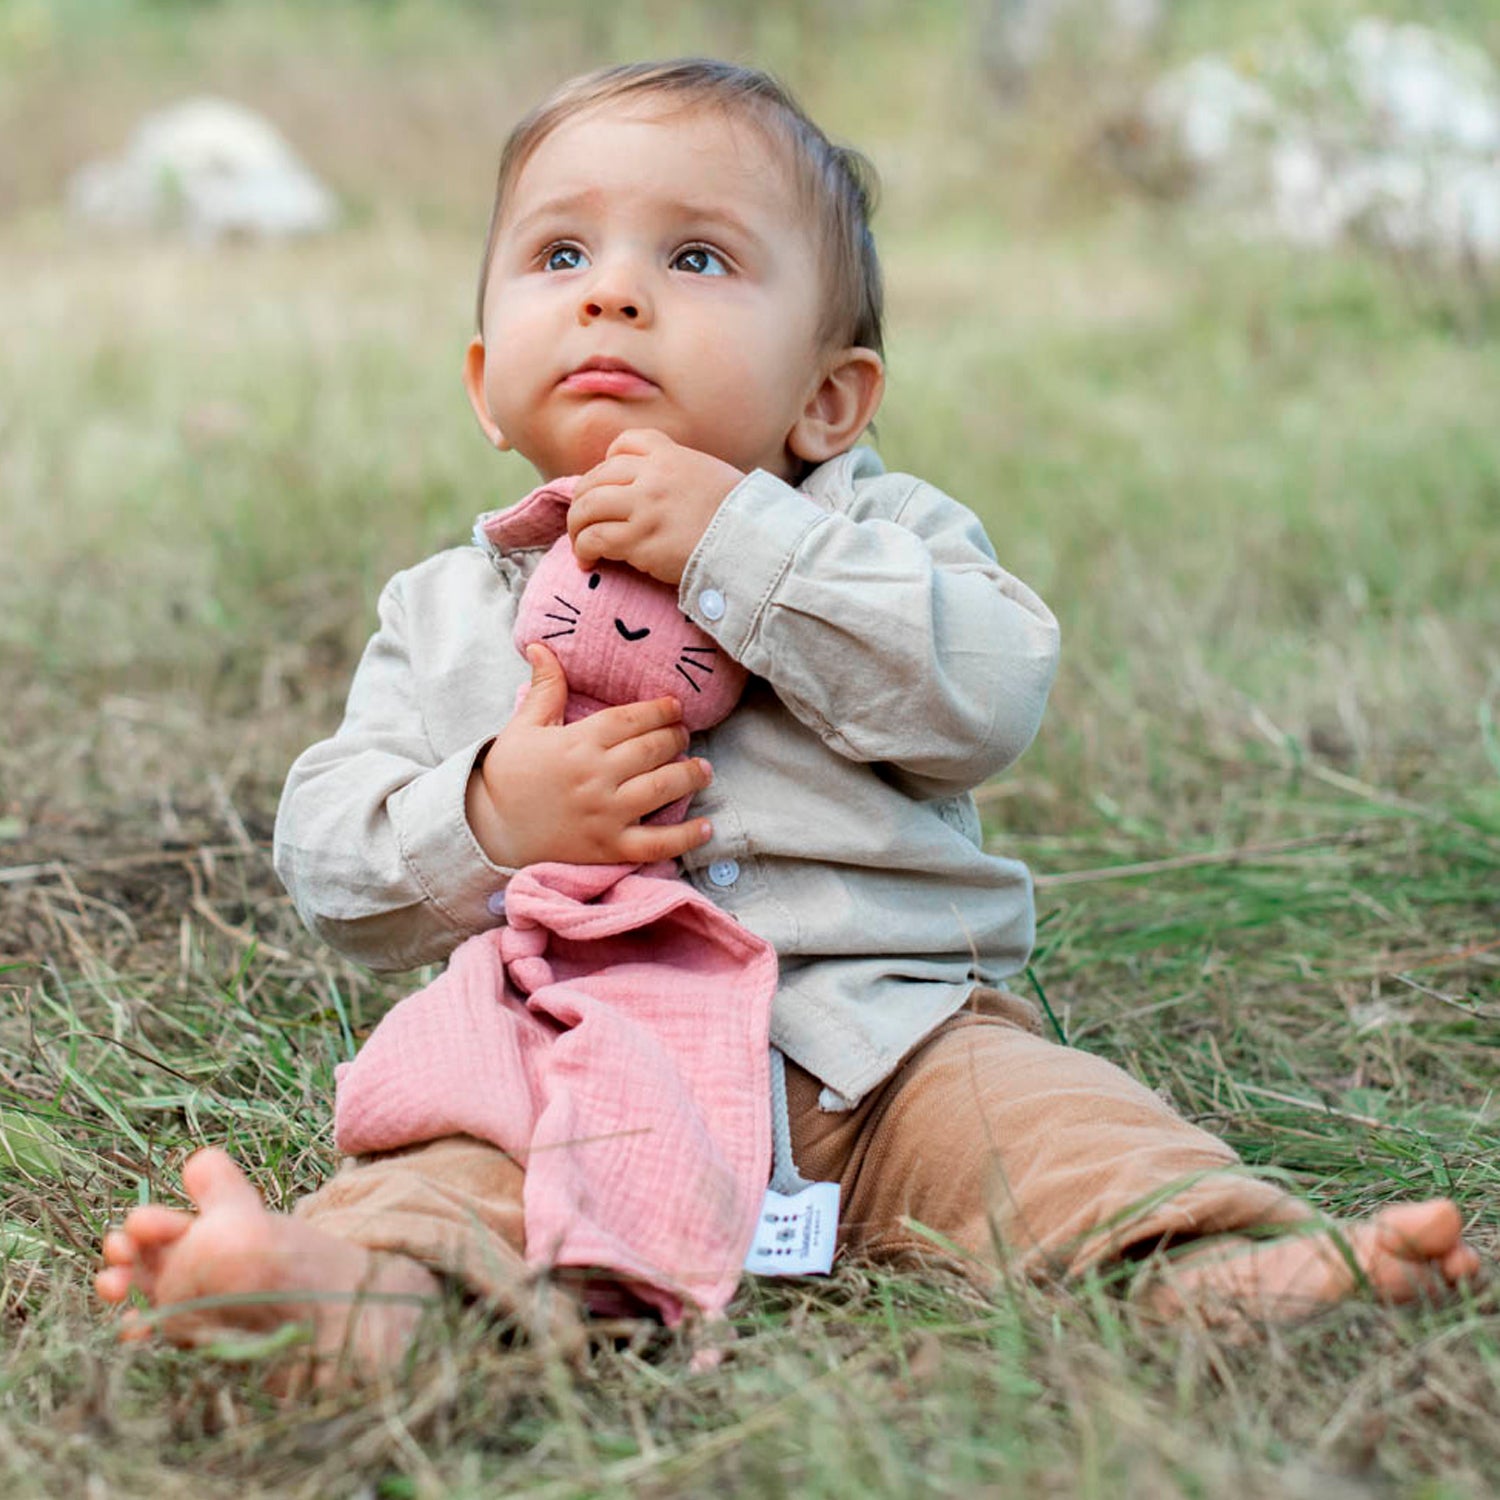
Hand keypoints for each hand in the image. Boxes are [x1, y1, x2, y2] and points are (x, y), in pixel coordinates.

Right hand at [465, 644, 714, 867]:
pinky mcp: (609, 848)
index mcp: (578, 742)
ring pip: (663, 788)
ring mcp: (606, 813)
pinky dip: (686, 837)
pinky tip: (706, 827)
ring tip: (703, 769)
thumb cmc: (508, 776)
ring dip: (691, 775)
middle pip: (653, 749)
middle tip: (685, 735)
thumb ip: (544, 688)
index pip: (631, 719)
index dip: (659, 710)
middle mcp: (597, 775)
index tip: (675, 707)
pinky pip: (657, 844)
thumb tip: (541, 645)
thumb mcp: (522, 726)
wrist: (489, 831)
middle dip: (677, 738)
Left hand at [569, 429, 743, 584]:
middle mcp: (653, 475)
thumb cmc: (739, 519)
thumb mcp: (712, 478)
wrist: (752, 545)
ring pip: (587, 507)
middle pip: (596, 477)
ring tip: (581, 544)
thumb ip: (682, 475)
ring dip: (577, 526)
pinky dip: (583, 550)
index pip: (624, 444)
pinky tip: (587, 562)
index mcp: (671, 456)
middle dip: (583, 501)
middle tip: (585, 523)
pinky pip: (593, 538)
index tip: (608, 486)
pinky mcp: (638, 539)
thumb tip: (662, 491)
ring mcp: (644, 506)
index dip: (608, 464)